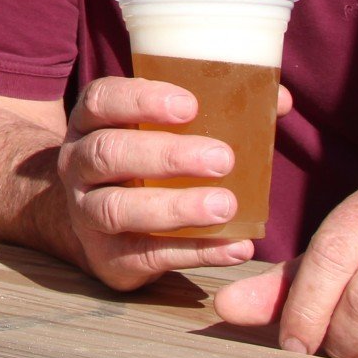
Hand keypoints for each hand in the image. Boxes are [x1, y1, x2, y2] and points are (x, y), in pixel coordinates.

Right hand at [56, 76, 292, 290]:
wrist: (93, 223)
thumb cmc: (142, 163)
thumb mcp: (158, 130)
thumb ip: (213, 112)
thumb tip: (280, 100)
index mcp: (91, 123)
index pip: (102, 100)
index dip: (141, 100)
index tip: (190, 105)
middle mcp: (77, 165)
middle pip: (108, 153)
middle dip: (165, 155)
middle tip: (222, 158)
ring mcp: (86, 213)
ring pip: (117, 208)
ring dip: (175, 207)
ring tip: (225, 206)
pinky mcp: (108, 257)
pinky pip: (147, 256)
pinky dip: (194, 252)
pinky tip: (234, 247)